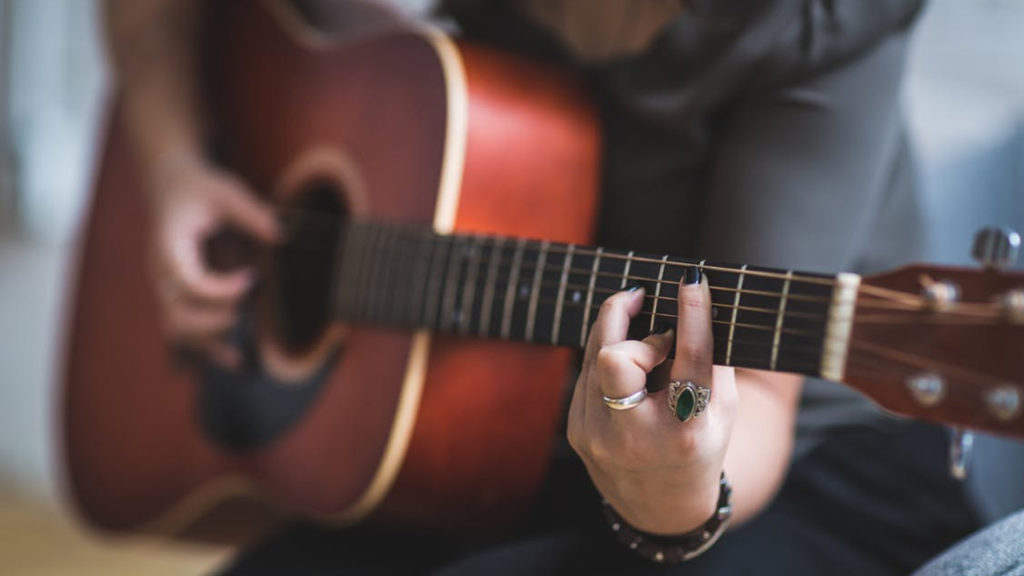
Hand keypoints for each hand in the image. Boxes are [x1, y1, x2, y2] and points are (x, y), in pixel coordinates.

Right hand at [147, 152, 279, 367]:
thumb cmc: (200, 189)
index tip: (253, 279)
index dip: (221, 289)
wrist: (171, 187)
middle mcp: (162, 272)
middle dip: (213, 322)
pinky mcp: (178, 297)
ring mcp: (167, 288)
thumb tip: (282, 234)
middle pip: (176, 315)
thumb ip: (253, 213)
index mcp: (170, 246)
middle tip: (246, 312)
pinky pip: (185, 332)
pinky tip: (240, 362)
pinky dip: (209, 349)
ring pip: (177, 330)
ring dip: (209, 345)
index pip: (187, 281)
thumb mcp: (227, 191)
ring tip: (243, 358)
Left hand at [568, 275, 738, 535]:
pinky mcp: (576, 429)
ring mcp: (598, 435)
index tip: (692, 281)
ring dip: (617, 330)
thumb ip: (711, 360)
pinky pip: (586, 370)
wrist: (659, 506)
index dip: (692, 316)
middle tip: (643, 298)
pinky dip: (606, 354)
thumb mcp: (722, 411)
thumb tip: (694, 301)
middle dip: (625, 318)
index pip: (690, 361)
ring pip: (594, 353)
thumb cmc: (700, 445)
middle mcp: (638, 435)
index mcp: (686, 432)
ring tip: (640, 325)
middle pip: (615, 358)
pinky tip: (625, 359)